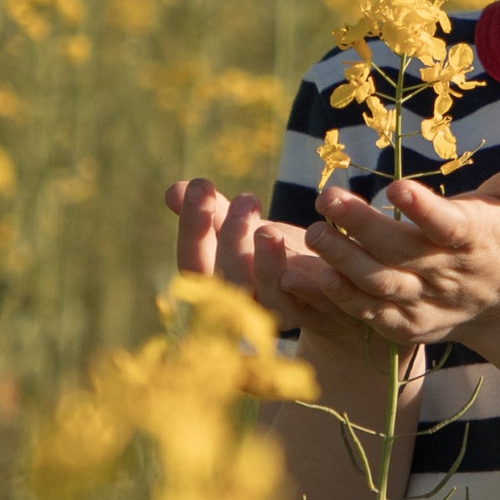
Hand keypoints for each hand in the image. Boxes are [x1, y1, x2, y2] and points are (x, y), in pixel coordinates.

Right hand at [163, 177, 365, 343]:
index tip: (200, 188)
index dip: (193, 228)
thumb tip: (174, 191)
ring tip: (268, 231)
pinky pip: (307, 303)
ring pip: (267, 295)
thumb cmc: (273, 249)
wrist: (326, 273)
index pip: (193, 262)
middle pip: (228, 282)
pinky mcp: (314, 311)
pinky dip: (304, 286)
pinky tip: (300, 266)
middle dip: (232, 240)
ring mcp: (277, 312)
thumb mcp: (241, 226)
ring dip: (266, 264)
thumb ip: (211, 212)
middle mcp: (242, 304)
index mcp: (216, 283)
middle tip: (246, 198)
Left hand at [292, 135, 499, 348]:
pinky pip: (368, 313)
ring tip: (313, 233)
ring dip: (342, 262)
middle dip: (361, 227)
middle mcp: (447, 273)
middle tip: (326, 198)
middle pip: (401, 252)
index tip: (395, 188)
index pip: (447, 224)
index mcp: (474, 237)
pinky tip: (309, 276)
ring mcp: (426, 301)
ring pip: (380, 285)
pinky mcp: (407, 324)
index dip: (423, 209)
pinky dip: (339, 298)